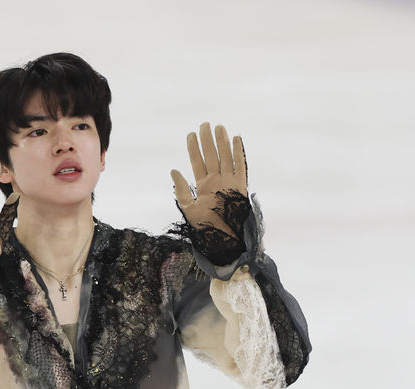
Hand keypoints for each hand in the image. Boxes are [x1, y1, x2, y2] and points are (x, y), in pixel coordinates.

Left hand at [170, 123, 247, 237]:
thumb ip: (181, 189)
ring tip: (218, 126)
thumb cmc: (205, 227)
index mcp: (203, 185)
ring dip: (221, 142)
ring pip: (224, 156)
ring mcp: (228, 181)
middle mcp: (216, 181)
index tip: (190, 133)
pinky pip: (240, 165)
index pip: (197, 161)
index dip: (194, 148)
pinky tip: (236, 138)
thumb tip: (174, 170)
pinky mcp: (240, 185)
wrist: (223, 239)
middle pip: (211, 155)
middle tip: (204, 124)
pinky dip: (238, 152)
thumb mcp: (188, 208)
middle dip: (207, 139)